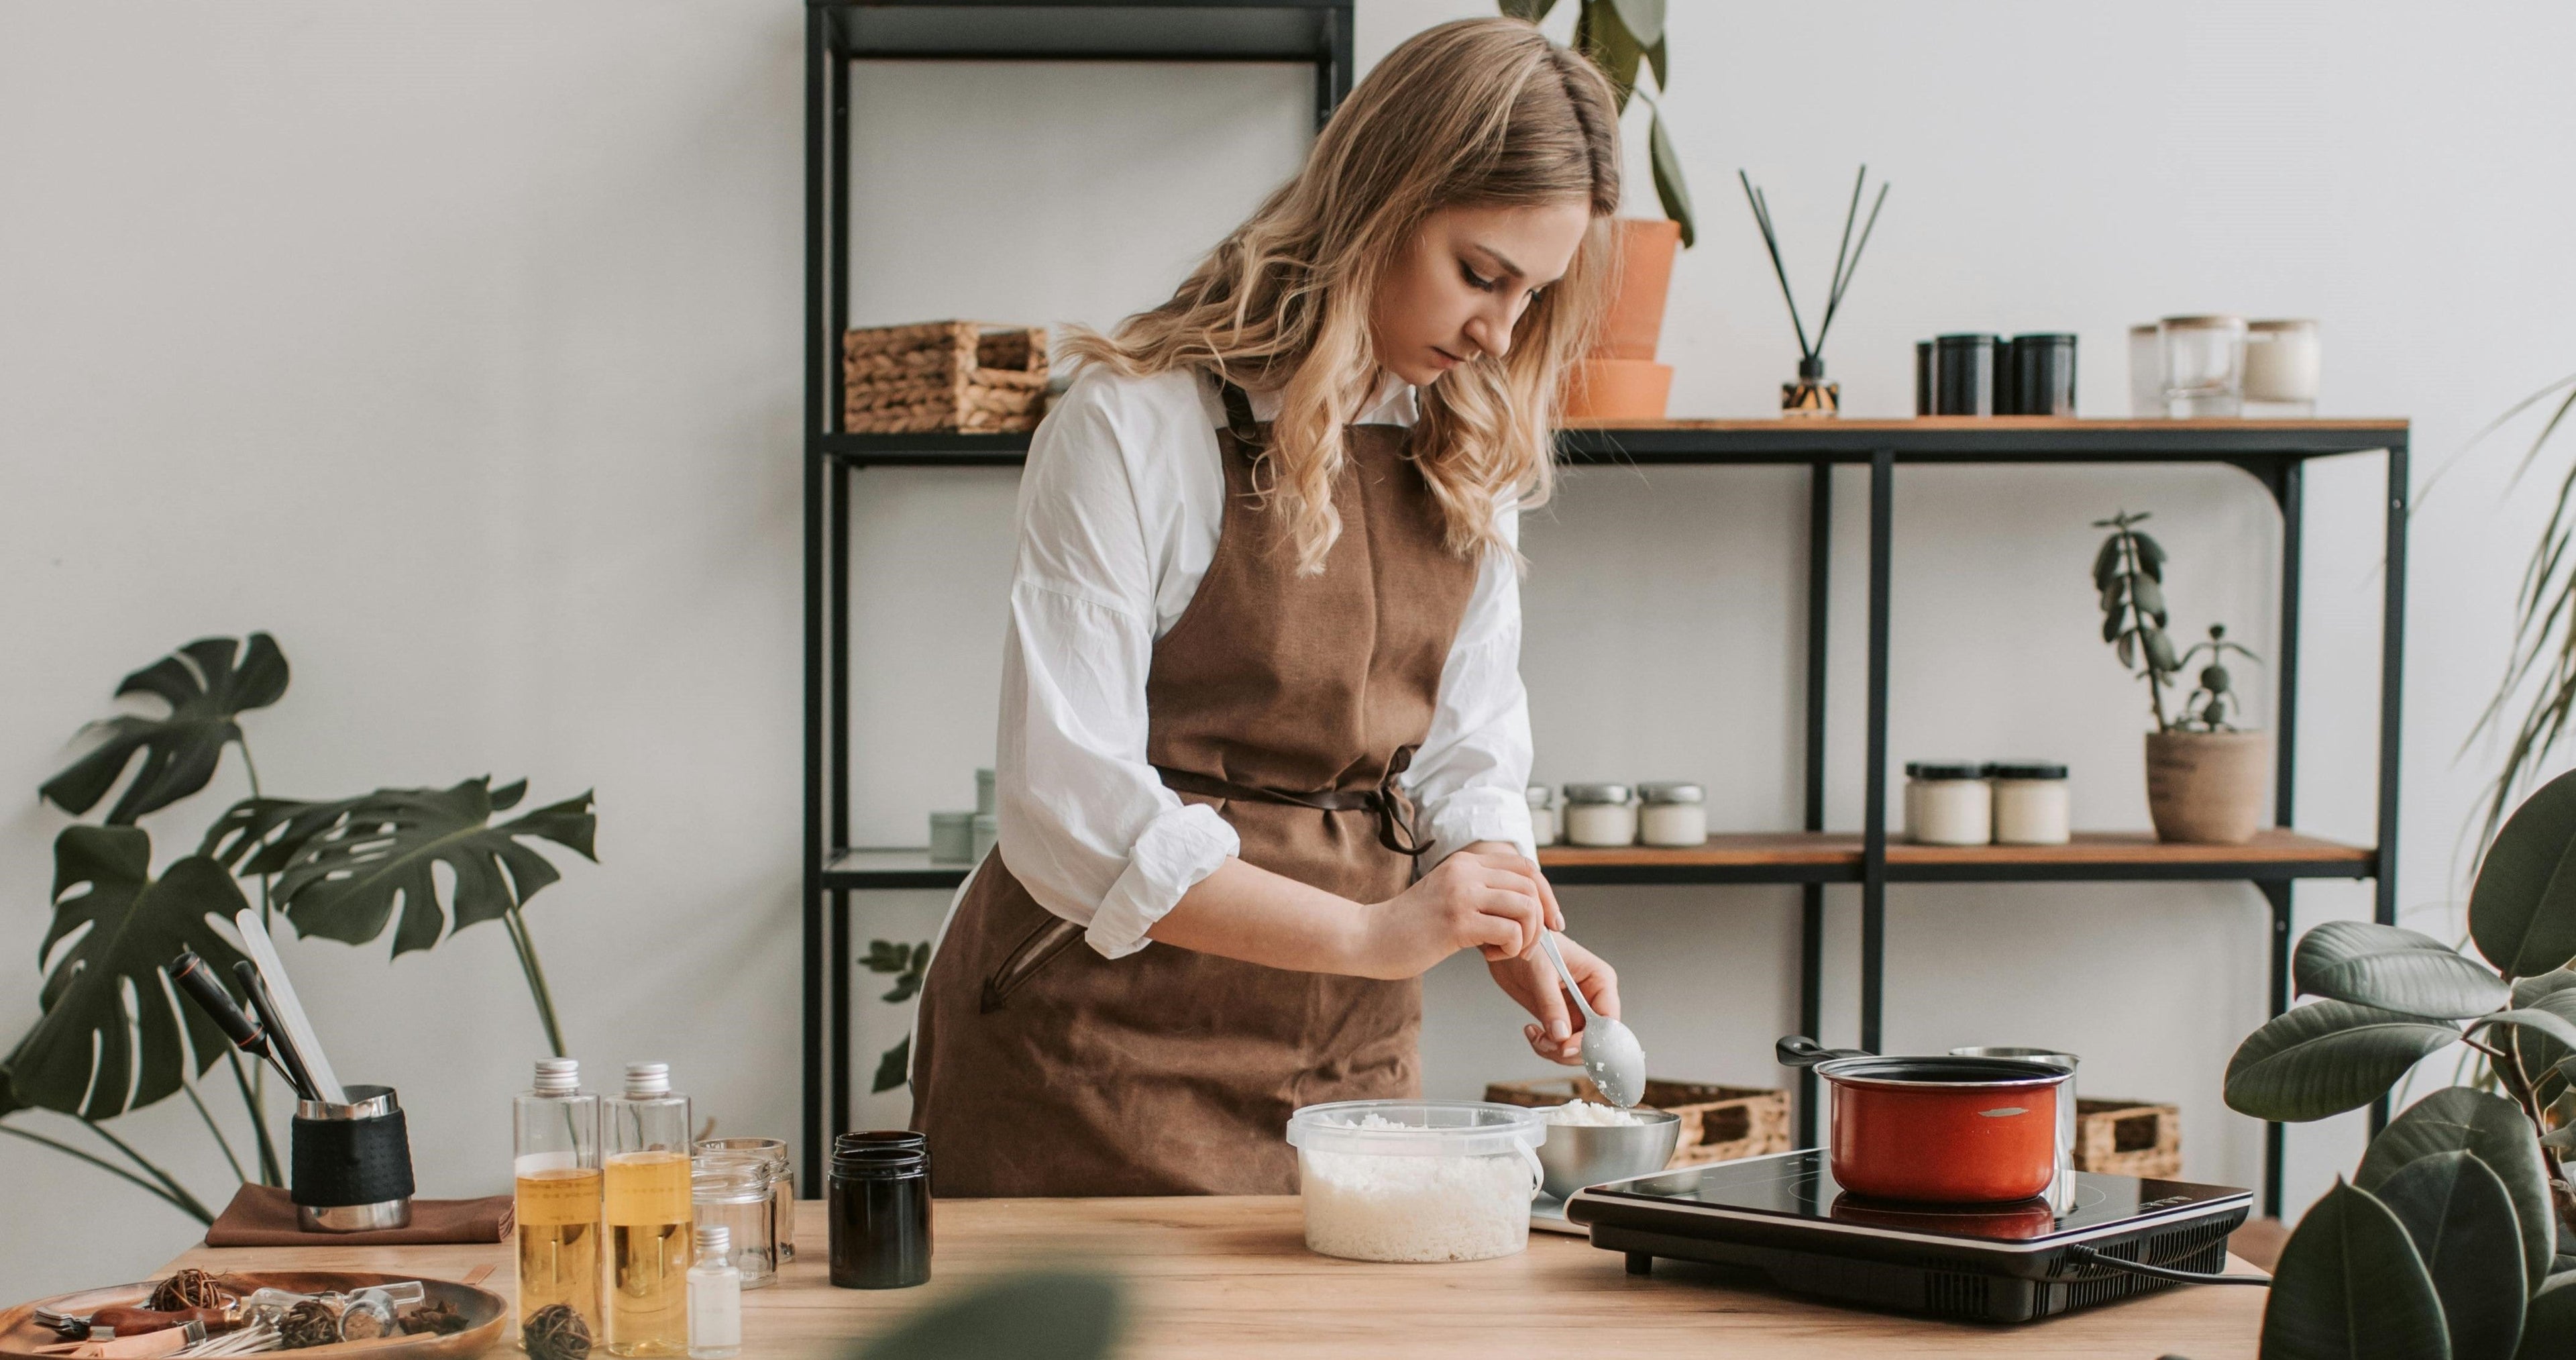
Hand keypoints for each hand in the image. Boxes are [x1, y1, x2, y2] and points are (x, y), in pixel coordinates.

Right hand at [1350, 847, 1553, 978]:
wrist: (1368, 937)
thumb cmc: (1408, 926)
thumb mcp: (1447, 895)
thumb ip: (1479, 893)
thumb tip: (1524, 907)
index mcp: (1465, 862)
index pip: (1525, 867)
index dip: (1546, 894)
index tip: (1551, 922)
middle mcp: (1466, 872)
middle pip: (1531, 885)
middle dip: (1541, 920)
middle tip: (1528, 945)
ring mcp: (1461, 894)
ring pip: (1526, 907)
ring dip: (1528, 937)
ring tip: (1507, 951)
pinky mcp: (1457, 922)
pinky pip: (1509, 932)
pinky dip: (1511, 949)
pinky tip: (1489, 956)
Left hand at [1489, 932, 1619, 1065]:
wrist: (1508, 947)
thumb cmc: (1531, 946)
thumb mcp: (1541, 972)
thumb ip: (1551, 1004)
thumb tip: (1562, 1036)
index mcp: (1600, 981)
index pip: (1609, 1020)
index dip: (1594, 1040)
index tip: (1568, 1048)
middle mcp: (1593, 999)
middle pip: (1597, 1040)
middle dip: (1572, 1049)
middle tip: (1548, 1045)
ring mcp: (1577, 1011)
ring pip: (1579, 1047)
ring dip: (1557, 1050)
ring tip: (1537, 1037)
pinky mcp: (1559, 1019)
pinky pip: (1561, 1045)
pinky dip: (1546, 1046)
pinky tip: (1531, 1032)